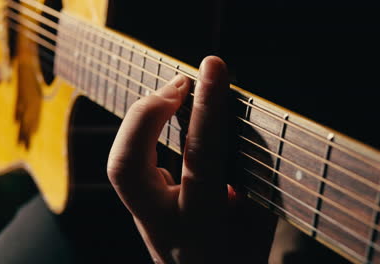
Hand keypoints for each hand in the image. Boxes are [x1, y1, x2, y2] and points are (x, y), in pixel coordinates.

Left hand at [107, 56, 275, 262]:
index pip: (199, 156)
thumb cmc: (245, 254)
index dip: (206, 107)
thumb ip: (247, 172)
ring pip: (119, 165)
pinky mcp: (140, 211)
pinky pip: (130, 164)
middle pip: (126, 165)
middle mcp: (161, 225)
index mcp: (200, 226)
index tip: (213, 67)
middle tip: (180, 83)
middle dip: (147, 113)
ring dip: (142, 120)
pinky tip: (164, 117)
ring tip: (174, 94)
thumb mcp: (260, 218)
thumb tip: (231, 119)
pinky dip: (144, 132)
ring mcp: (144, 220)